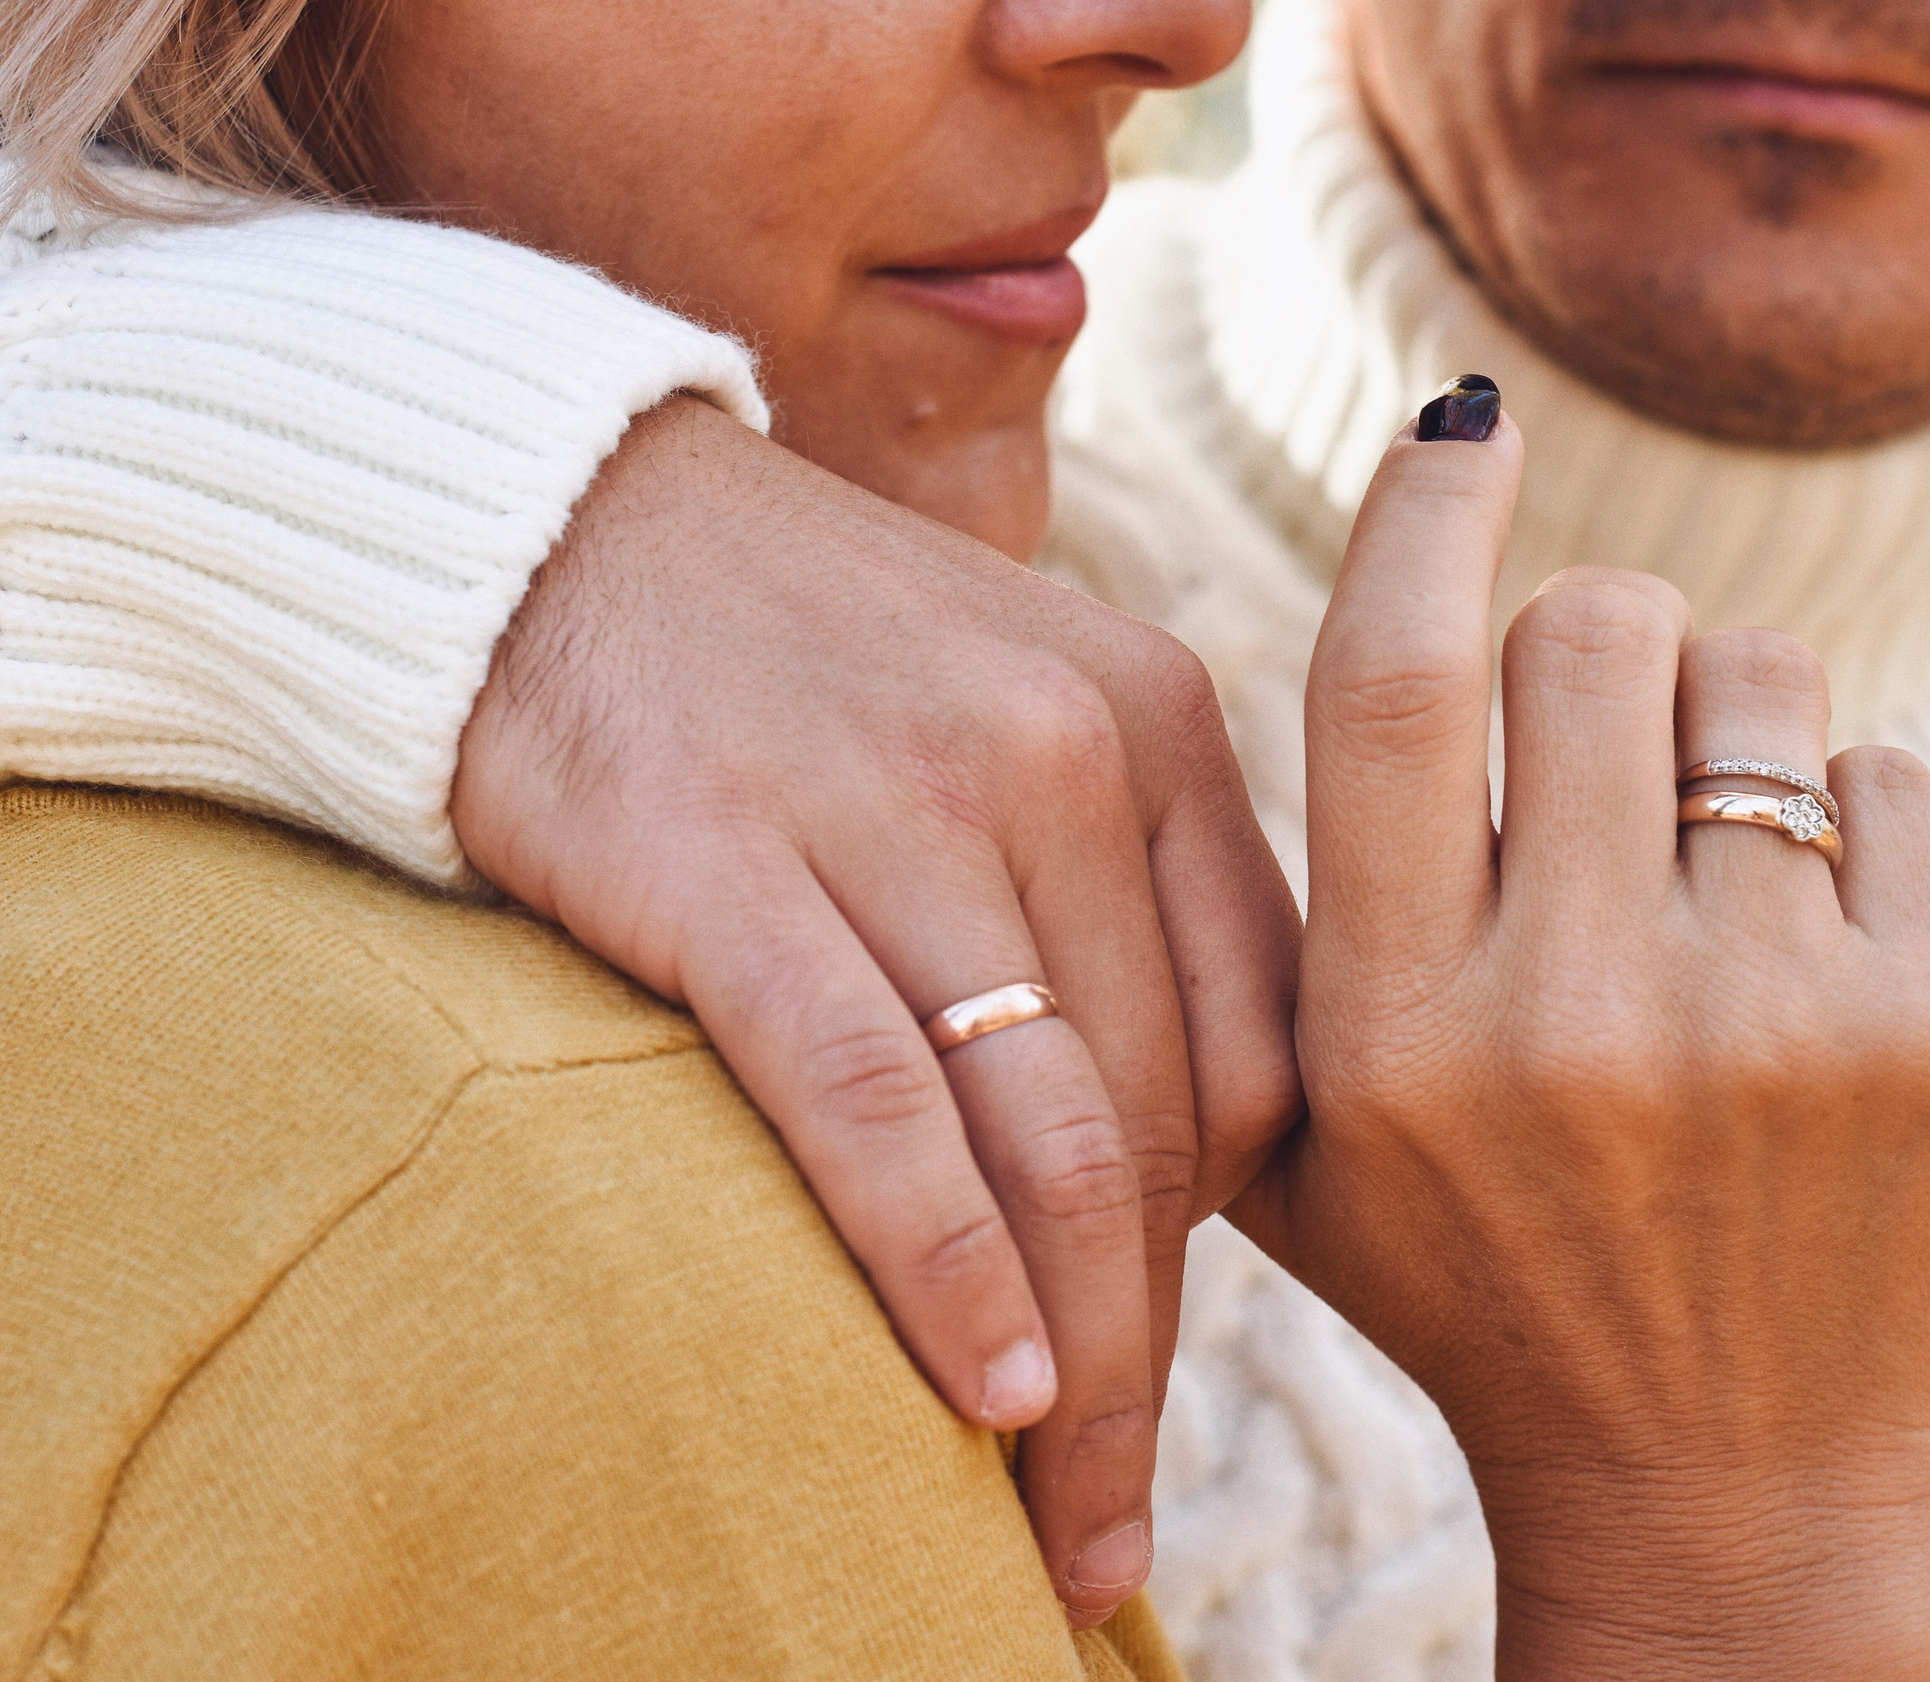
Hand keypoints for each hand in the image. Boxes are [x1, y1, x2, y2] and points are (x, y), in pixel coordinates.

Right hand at [451, 397, 1301, 1624]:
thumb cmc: (797, 661)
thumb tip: (1184, 1152)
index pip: (1262, 1044)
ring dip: (1073, 1365)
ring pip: (1048, 1133)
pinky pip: (875, 1098)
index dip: (1237, 1247)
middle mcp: (1067, 752)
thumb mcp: (1019, 715)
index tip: (1173, 1369)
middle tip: (1120, 1526)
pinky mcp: (734, 855)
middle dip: (1154, 1353)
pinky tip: (983, 1390)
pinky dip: (940, 1263)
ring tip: (1063, 1528)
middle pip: (1168, 1119)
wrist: (550, 517)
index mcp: (1162, 726)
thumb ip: (1120, 894)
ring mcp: (905, 799)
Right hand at [1227, 414, 1929, 1678]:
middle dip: (1594, 654)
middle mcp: (1573, 1021)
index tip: (1460, 417)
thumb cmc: (1487, 1288)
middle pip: (1590, 634)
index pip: (1391, 686)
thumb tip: (1356, 626)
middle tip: (1599, 769)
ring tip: (1707, 883)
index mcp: (1392, 1032)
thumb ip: (1273, 933)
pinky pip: (1896, 778)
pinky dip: (1851, 827)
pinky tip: (1814, 962)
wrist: (1724, 1493)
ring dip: (1724, 732)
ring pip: (1756, 681)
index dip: (1422, 516)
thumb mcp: (1311, 1145)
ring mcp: (1773, 1025)